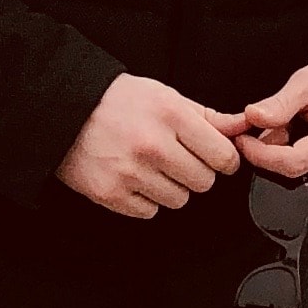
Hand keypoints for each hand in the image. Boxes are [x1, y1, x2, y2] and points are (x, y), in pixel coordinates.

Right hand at [57, 75, 242, 218]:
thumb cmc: (117, 101)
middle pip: (203, 182)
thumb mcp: (165, 96)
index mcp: (171, 115)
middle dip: (195, 172)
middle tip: (176, 158)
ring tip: (151, 166)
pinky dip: (145, 199)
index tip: (216, 158)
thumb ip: (207, 116)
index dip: (224, 159)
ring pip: (179, 200)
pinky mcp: (111, 194)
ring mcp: (131, 172)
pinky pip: (149, 211)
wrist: (64, 111)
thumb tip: (242, 126)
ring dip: (170, 187)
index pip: (222, 155)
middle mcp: (153, 145)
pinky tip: (133, 177)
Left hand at [234, 56, 307, 197]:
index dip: (260, 154)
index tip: (244, 139)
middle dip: (270, 157)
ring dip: (282, 162)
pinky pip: (305, 183)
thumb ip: (280, 103)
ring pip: (296, 184)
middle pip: (291, 178)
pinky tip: (300, 143)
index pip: (292, 163)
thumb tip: (253, 117)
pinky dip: (294, 166)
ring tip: (291, 132)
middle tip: (271, 129)